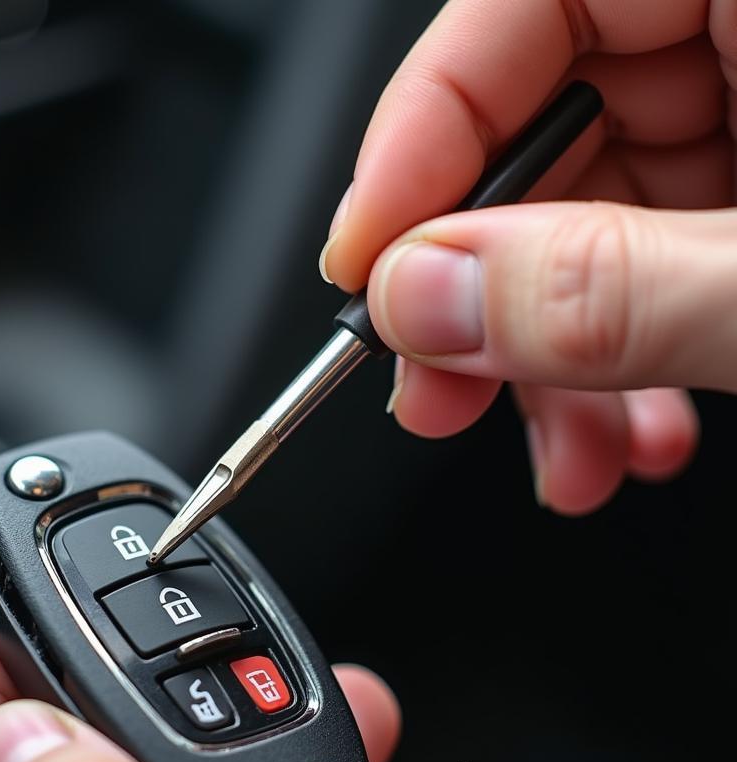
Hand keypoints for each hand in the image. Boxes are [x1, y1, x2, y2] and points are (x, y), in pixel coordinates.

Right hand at [321, 0, 735, 513]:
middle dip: (490, 298)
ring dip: (564, 360)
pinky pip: (660, 250)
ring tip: (572, 455)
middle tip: (445, 394)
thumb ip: (606, 288)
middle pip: (544, 133)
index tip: (366, 272)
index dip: (414, 144)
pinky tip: (642, 427)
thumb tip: (426, 302)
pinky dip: (637, 354)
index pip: (514, 14)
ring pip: (595, 216)